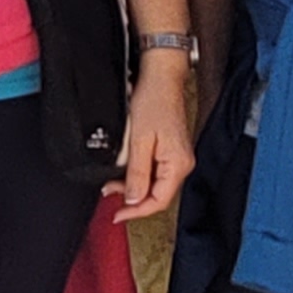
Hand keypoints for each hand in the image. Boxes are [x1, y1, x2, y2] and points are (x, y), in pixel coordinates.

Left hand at [113, 49, 197, 220]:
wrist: (161, 78)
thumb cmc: (154, 101)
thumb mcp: (139, 141)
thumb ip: (137, 173)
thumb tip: (133, 199)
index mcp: (178, 164)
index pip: (159, 201)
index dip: (136, 211)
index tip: (118, 214)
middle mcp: (182, 164)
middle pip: (158, 195)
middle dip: (133, 199)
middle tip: (110, 194)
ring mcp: (177, 158)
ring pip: (155, 185)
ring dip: (134, 188)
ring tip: (113, 184)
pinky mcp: (171, 151)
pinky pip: (156, 172)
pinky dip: (139, 176)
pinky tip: (126, 173)